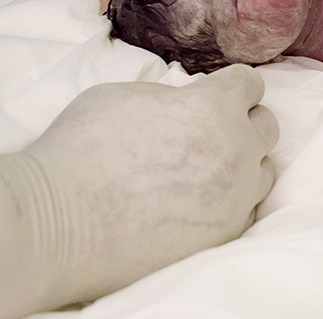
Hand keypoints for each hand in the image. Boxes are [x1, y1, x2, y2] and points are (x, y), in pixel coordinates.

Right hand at [0, 65, 278, 318]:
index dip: (231, 85)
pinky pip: (244, 212)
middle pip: (266, 126)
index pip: (249, 84)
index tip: (216, 92)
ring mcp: (234, 199)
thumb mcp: (123, 95)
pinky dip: (230, 202)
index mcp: (213, 107)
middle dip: (242, 121)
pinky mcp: (222, 238)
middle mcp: (236, 151)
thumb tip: (186, 103)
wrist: (57, 219)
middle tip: (211, 128)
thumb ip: (169, 96)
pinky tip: (201, 202)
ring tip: (208, 168)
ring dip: (243, 164)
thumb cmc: (81, 148)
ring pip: (262, 173)